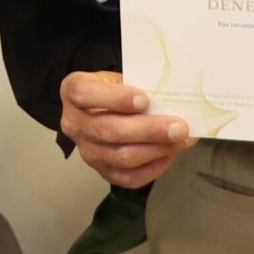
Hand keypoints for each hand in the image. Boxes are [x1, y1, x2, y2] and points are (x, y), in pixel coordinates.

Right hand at [60, 70, 192, 188]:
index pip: (85, 94)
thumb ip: (140, 86)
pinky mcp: (101, 170)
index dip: (115, 98)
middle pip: (108, 131)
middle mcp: (74, 123)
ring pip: (120, 157)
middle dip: (148, 130)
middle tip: (178, 127)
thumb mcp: (121, 77)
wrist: (105, 108)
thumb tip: (173, 100)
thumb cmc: (116, 89)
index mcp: (74, 91)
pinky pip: (127, 177)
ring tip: (179, 140)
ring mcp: (86, 150)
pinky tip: (168, 154)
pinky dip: (153, 167)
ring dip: (156, 149)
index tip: (144, 99)